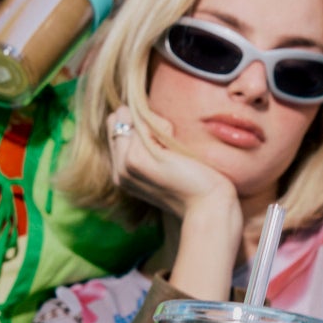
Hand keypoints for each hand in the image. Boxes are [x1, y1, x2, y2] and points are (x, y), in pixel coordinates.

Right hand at [106, 107, 235, 222]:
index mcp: (123, 173)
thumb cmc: (196, 183)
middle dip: (140, 119)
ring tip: (173, 144)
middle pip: (116, 120)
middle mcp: (119, 170)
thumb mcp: (167, 165)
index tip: (161, 137)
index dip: (137, 123)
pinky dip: (163, 126)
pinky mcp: (136, 160)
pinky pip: (144, 123)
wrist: (206, 205)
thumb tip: (145, 116)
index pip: (115, 129)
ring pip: (128, 118)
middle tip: (167, 138)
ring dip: (154, 122)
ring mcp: (125, 166)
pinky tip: (175, 145)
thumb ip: (150, 146)